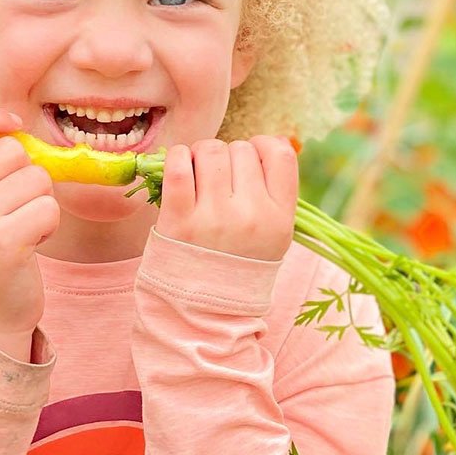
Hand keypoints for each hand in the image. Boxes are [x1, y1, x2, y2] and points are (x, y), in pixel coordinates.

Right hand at [0, 108, 58, 358]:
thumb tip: (22, 129)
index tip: (14, 124)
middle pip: (15, 151)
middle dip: (30, 175)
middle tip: (17, 209)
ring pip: (39, 179)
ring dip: (42, 203)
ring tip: (22, 230)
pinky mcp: (2, 243)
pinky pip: (48, 208)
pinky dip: (49, 225)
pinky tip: (30, 246)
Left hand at [153, 137, 298, 262]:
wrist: (204, 313)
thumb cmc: (237, 265)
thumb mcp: (273, 235)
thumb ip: (275, 193)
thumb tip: (271, 141)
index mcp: (280, 218)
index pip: (280, 154)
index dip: (262, 146)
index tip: (250, 158)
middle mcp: (252, 216)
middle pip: (241, 149)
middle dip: (228, 156)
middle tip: (218, 177)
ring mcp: (215, 218)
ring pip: (210, 151)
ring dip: (201, 155)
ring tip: (198, 175)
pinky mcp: (179, 221)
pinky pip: (177, 166)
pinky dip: (175, 157)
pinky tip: (178, 167)